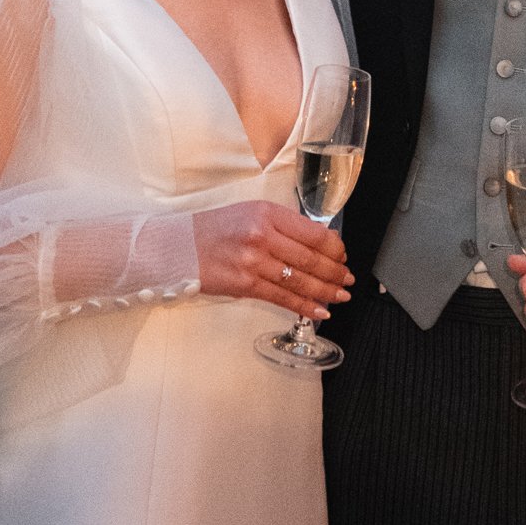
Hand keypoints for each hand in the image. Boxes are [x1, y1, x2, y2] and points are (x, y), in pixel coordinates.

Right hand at [193, 202, 351, 321]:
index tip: (342, 256)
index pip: (313, 232)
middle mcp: (262, 235)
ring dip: (326, 291)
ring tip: (341, 296)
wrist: (177, 248)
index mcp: (266, 213)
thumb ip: (281, 226)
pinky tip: (320, 311)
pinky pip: (283, 298)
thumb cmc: (214, 230)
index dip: (334, 248)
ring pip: (300, 281)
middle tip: (348, 280)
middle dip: (335, 273)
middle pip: (310, 258)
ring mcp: (254, 262)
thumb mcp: (250, 213)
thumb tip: (315, 244)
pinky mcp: (245, 285)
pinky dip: (304, 307)